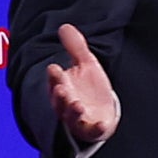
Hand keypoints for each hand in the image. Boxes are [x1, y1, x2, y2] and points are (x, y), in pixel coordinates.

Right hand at [46, 24, 118, 145]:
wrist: (101, 111)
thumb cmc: (89, 87)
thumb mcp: (86, 65)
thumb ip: (76, 47)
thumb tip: (64, 26)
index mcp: (63, 86)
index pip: (56, 81)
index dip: (55, 76)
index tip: (55, 68)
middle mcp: (67, 104)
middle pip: (60, 100)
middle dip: (60, 95)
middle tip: (61, 88)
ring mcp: (79, 118)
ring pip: (72, 117)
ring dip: (73, 111)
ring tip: (77, 105)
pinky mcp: (92, 129)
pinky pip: (93, 131)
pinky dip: (97, 128)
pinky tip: (102, 124)